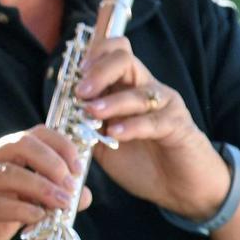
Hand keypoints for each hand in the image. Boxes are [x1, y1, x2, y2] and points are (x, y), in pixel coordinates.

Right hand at [0, 127, 91, 239]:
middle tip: (70, 182)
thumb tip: (83, 195)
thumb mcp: (14, 204)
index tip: (79, 166)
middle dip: (52, 161)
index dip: (60, 145)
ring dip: (43, 188)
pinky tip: (38, 218)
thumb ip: (44, 196)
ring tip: (63, 203)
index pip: (32, 134)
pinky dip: (23, 210)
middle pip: (20, 143)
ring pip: (10, 173)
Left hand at [78, 37, 229, 218]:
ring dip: (111, 101)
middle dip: (98, 71)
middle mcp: (146, 87)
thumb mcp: (103, 143)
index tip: (73, 75)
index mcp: (126, 86)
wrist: (180, 188)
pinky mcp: (178, 125)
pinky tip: (115, 133)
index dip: (91, 57)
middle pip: (123, 59)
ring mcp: (164, 104)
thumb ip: (85, 126)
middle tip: (81, 91)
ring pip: (138, 90)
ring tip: (91, 112)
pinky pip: (154, 120)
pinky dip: (132, 125)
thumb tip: (58, 116)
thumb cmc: (141, 161)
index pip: (112, 52)